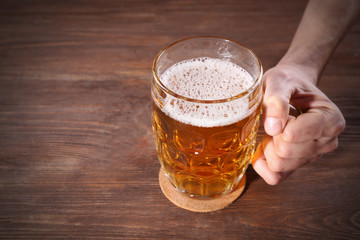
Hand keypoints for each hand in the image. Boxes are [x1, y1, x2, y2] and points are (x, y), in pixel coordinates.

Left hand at [251, 64, 345, 184]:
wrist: (291, 87)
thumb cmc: (287, 82)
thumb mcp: (278, 81)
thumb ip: (276, 101)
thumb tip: (273, 128)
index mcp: (330, 119)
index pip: (292, 137)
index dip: (277, 124)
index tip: (282, 110)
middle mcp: (328, 141)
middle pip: (284, 155)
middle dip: (271, 137)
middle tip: (276, 120)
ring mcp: (314, 156)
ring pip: (279, 167)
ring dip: (268, 148)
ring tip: (275, 129)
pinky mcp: (300, 164)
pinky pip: (275, 177)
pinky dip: (263, 163)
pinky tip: (266, 144)